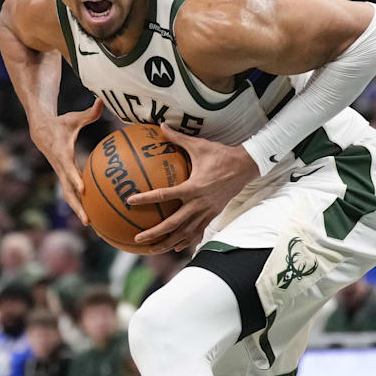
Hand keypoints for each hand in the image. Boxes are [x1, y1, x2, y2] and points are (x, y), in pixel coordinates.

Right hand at [30, 98, 103, 224]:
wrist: (39, 130)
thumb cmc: (60, 123)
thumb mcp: (73, 117)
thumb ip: (90, 112)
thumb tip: (102, 100)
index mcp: (61, 154)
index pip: (68, 168)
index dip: (74, 179)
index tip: (82, 189)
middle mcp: (59, 167)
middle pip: (67, 190)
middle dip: (76, 206)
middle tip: (87, 220)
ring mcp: (60, 174)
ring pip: (68, 195)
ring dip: (77, 210)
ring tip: (91, 224)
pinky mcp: (63, 177)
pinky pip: (71, 192)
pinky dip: (80, 203)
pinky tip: (93, 214)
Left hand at [128, 123, 257, 252]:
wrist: (245, 167)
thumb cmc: (220, 155)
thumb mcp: (199, 145)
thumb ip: (178, 138)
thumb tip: (161, 125)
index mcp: (193, 186)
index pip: (165, 195)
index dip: (146, 198)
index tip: (130, 201)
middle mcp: (199, 203)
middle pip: (174, 224)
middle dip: (155, 233)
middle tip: (138, 238)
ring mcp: (207, 211)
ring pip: (185, 233)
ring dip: (168, 243)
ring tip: (152, 250)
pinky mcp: (213, 215)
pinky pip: (197, 232)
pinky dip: (186, 241)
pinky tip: (175, 248)